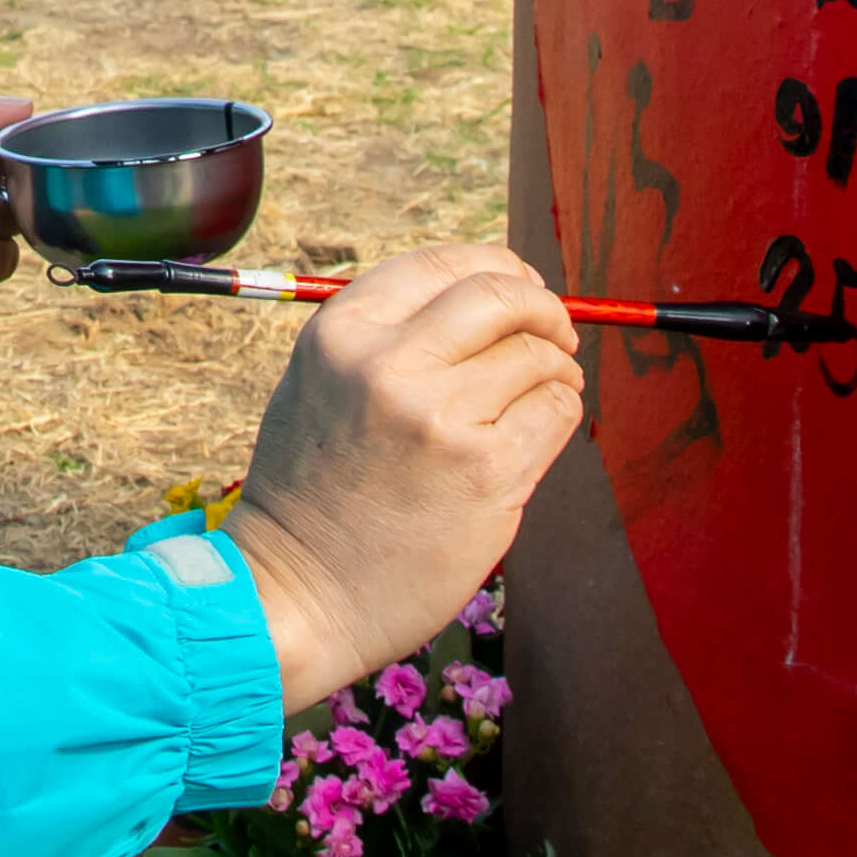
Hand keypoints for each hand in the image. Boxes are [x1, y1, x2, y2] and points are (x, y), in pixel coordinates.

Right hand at [222, 245, 582, 710]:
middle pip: (504, 296)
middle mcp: (390, 363)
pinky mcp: (487, 471)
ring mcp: (441, 417)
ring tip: (542, 394)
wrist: (296, 594)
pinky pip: (556, 413)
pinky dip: (560, 413)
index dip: (498, 269)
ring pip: (539, 355)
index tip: (521, 287)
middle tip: (554, 333)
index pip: (446, 262)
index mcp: (343, 331)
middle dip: (543, 307)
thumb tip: (490, 295)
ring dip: (556, 369)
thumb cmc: (312, 491)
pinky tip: (536, 432)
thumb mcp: (320, 383)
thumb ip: (388, 334)